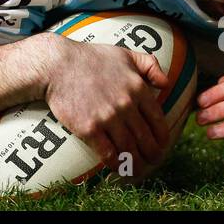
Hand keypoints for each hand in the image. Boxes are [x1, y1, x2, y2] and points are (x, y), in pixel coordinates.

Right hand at [43, 38, 170, 176]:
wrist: (57, 65)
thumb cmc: (90, 57)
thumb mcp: (125, 53)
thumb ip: (149, 64)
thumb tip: (166, 82)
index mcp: (138, 87)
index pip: (158, 120)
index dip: (162, 137)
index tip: (162, 145)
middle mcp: (126, 104)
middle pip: (145, 139)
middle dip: (153, 155)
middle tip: (153, 162)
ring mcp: (108, 118)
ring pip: (129, 149)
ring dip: (136, 164)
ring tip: (138, 170)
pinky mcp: (89, 129)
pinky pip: (108, 153)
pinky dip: (116, 164)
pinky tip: (118, 168)